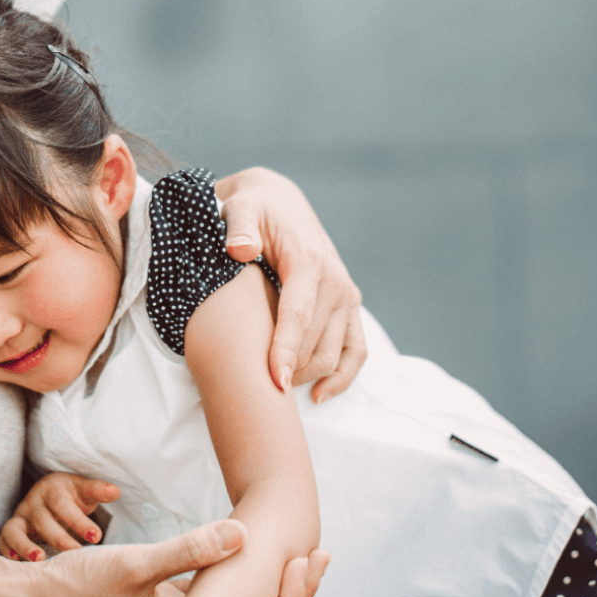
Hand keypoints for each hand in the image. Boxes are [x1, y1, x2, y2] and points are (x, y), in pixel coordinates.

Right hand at [0, 472, 118, 559]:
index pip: (63, 505)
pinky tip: (17, 562)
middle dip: (58, 537)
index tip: (96, 536)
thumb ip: (98, 491)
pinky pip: (3, 540)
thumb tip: (115, 491)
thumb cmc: (71, 496)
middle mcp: (33, 502)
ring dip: (24, 545)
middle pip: (41, 520)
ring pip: (14, 529)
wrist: (51, 495)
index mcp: (52, 489)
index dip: (78, 521)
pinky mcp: (12, 530)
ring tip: (40, 559)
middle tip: (76, 552)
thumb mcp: (85, 490)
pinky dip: (6, 550)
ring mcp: (20, 516)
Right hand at [122, 544, 328, 596]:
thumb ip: (189, 550)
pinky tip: (247, 553)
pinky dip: (238, 579)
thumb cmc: (82, 586)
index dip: (291, 593)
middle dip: (291, 591)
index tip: (311, 559)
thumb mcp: (136, 564)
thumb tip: (243, 534)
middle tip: (320, 556)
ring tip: (298, 556)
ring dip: (269, 587)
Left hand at [214, 168, 367, 399]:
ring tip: (275, 394)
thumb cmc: (254, 210)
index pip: (298, 316)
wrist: (279, 202)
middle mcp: (335, 282)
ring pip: (334, 354)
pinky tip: (318, 394)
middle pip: (314, 343)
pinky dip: (342, 376)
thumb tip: (240, 250)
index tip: (273, 381)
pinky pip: (356, 350)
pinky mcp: (350, 305)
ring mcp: (346, 295)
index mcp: (308, 262)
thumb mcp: (241, 210)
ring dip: (307, 377)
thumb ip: (240, 228)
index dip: (285, 350)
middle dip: (287, 370)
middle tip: (252, 391)